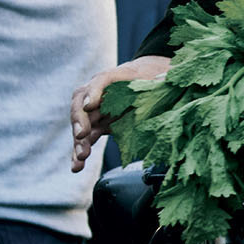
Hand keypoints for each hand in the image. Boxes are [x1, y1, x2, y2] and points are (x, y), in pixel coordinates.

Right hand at [71, 55, 171, 171]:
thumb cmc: (153, 80)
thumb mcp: (160, 78)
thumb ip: (161, 81)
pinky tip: (77, 167)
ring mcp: (97, 111)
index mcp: (115, 77)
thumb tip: (167, 82)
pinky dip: (81, 152)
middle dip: (80, 121)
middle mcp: (99, 93)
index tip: (90, 105)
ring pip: (81, 125)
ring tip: (80, 160)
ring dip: (79, 143)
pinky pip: (87, 139)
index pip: (102, 80)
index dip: (94, 92)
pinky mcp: (99, 125)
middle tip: (82, 135)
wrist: (149, 82)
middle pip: (82, 105)